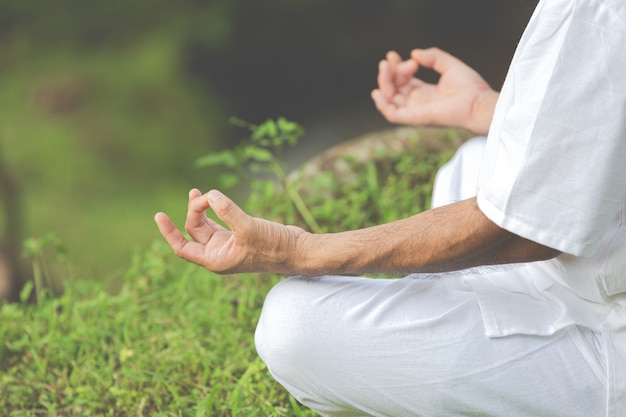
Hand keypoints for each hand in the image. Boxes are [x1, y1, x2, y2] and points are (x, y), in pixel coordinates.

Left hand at [154, 189, 306, 273]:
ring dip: (201, 209)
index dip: (168, 232)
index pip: (182, 247)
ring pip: (206, 225)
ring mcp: (230, 244)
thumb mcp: (248, 228)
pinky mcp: (240, 235)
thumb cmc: (273, 246)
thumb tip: (210, 195)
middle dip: (194, 211)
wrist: (297, 250)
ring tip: (198, 192)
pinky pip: (220, 221)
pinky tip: (215, 199)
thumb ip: (227, 211)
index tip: (159, 215)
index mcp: (215, 260)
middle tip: (201, 193)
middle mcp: (219, 254)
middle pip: (194, 231)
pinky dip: (216, 209)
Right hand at [371, 48, 497, 133]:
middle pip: (393, 89)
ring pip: (389, 100)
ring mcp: (416, 111)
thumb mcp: (450, 65)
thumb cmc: (470, 88)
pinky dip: (382, 105)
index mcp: (425, 93)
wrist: (479, 102)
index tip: (393, 55)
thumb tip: (414, 53)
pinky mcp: (416, 118)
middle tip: (391, 59)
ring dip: (383, 83)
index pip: (402, 82)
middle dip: (388, 73)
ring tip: (385, 68)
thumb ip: (433, 57)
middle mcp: (418, 103)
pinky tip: (378, 91)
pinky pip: (392, 115)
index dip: (395, 68)